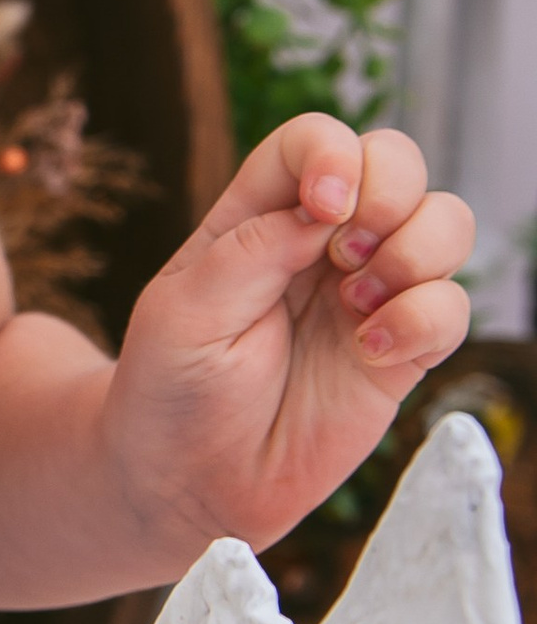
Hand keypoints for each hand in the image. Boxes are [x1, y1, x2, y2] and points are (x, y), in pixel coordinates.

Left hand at [104, 115, 473, 566]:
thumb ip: (250, 249)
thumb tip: (324, 211)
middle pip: (398, 162)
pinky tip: (371, 352)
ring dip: (416, 253)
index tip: (323, 209)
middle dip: (390, 193)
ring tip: (357, 305)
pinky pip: (453, 307)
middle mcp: (322, 242)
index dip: (335, 155)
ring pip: (446, 223)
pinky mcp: (401, 351)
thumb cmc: (169, 388)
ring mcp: (368, 293)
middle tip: (344, 256)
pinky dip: (425, 319)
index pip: (316, 141)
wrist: (186, 481)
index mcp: (259, 215)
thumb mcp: (183, 312)